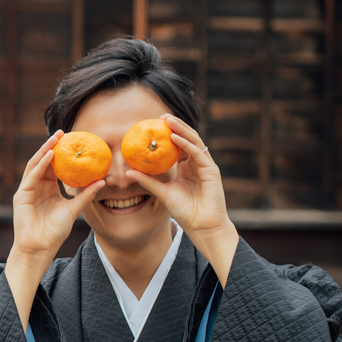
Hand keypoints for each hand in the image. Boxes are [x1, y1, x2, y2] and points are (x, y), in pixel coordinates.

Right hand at [11, 131, 104, 259]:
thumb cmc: (55, 232)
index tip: (73, 141)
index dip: (63, 154)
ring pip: (36, 165)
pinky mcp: (21, 195)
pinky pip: (32, 176)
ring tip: (55, 138)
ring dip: (45, 150)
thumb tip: (103, 181)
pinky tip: (49, 155)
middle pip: (44, 162)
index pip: (54, 167)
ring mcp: (28, 190)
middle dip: (52, 146)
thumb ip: (85, 195)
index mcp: (48, 189)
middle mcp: (37, 186)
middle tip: (63, 132)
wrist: (40, 247)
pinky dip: (40, 165)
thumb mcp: (74, 209)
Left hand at [124, 114, 238, 283]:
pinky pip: (198, 153)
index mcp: (187, 166)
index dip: (168, 133)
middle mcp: (197, 163)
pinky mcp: (212, 171)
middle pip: (187, 139)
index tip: (154, 124)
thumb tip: (129, 172)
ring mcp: (205, 166)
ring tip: (168, 120)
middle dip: (175, 126)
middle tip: (161, 116)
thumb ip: (147, 181)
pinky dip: (186, 144)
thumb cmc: (184, 210)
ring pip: (194, 142)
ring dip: (181, 129)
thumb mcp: (162, 192)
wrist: (201, 226)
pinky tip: (176, 138)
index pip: (178, 145)